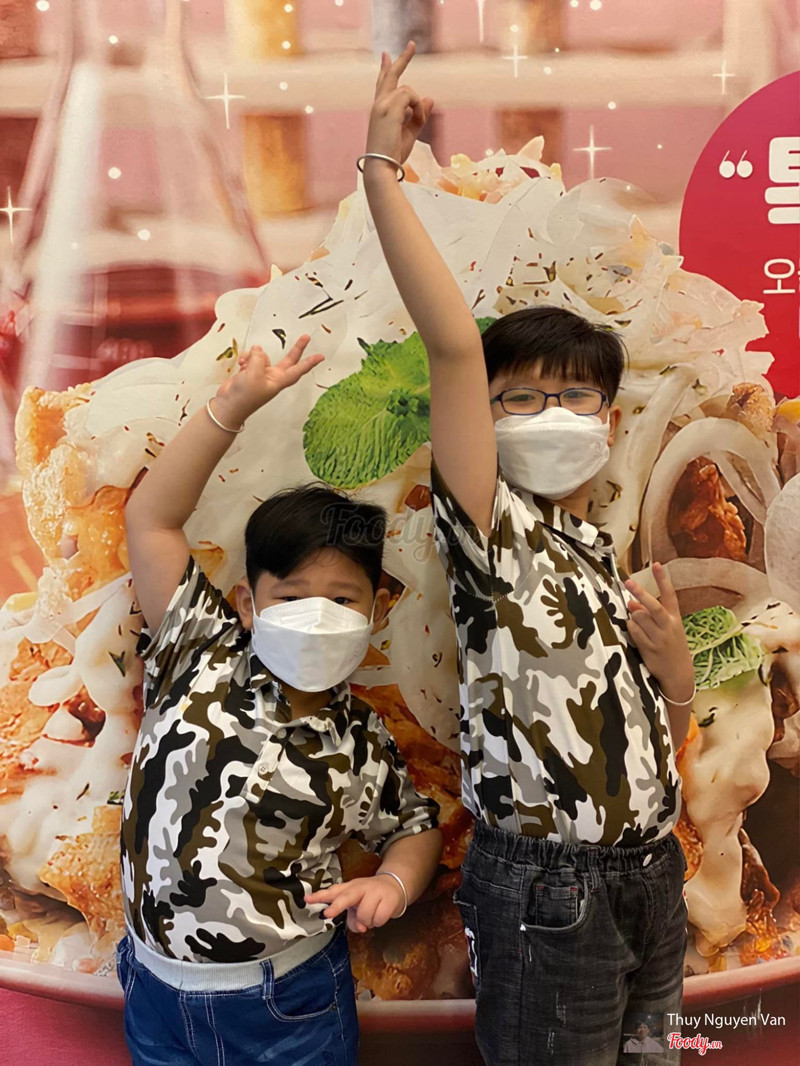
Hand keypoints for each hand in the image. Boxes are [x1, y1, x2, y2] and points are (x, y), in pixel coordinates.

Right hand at [213, 335, 323, 426]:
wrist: (228, 405)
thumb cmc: (244, 397)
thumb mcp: (254, 375)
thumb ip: (258, 359)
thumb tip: (258, 349)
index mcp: (279, 381)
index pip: (298, 369)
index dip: (310, 363)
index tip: (321, 357)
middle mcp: (273, 377)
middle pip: (289, 359)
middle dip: (296, 348)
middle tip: (306, 337)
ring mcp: (262, 374)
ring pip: (263, 355)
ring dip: (253, 356)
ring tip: (245, 366)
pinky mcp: (251, 372)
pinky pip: (251, 358)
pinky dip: (246, 359)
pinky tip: (241, 365)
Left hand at [305, 875, 404, 933]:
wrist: (395, 885)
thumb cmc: (371, 897)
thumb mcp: (358, 905)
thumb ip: (353, 918)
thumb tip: (360, 927)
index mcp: (350, 888)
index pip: (333, 891)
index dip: (320, 896)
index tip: (307, 899)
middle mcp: (360, 887)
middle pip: (346, 896)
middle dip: (337, 906)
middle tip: (328, 914)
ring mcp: (375, 891)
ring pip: (364, 915)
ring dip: (368, 922)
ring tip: (372, 916)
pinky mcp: (389, 899)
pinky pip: (379, 919)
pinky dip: (379, 922)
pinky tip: (381, 914)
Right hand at [365, 41, 433, 171]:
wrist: (382, 166)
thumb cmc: (392, 155)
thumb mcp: (409, 134)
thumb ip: (419, 116)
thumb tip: (430, 98)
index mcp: (380, 110)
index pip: (383, 85)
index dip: (387, 70)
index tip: (387, 56)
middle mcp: (378, 104)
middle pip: (390, 76)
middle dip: (402, 59)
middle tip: (412, 44)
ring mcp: (381, 104)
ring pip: (408, 90)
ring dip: (418, 105)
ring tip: (417, 120)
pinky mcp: (388, 107)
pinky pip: (411, 96)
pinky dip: (418, 107)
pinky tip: (416, 119)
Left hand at [625, 563, 694, 702]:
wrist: (678, 674)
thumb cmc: (671, 647)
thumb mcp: (668, 628)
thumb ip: (651, 614)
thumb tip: (633, 602)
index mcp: (675, 618)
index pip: (670, 594)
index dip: (662, 579)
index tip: (657, 564)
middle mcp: (668, 626)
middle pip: (653, 606)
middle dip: (640, 593)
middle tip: (628, 582)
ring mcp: (659, 638)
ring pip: (640, 617)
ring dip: (633, 614)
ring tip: (634, 616)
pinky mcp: (649, 648)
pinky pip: (634, 631)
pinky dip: (631, 627)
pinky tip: (634, 629)